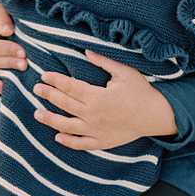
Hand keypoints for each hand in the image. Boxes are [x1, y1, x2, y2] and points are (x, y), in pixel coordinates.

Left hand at [32, 49, 176, 148]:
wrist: (158, 116)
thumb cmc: (141, 92)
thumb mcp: (124, 72)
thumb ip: (103, 62)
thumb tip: (86, 51)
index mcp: (97, 96)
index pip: (69, 87)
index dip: (54, 80)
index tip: (43, 75)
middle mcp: (93, 115)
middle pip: (64, 104)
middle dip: (48, 95)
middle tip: (36, 88)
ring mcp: (97, 130)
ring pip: (67, 126)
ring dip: (50, 120)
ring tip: (37, 114)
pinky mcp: (103, 141)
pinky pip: (82, 144)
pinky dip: (69, 142)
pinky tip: (57, 138)